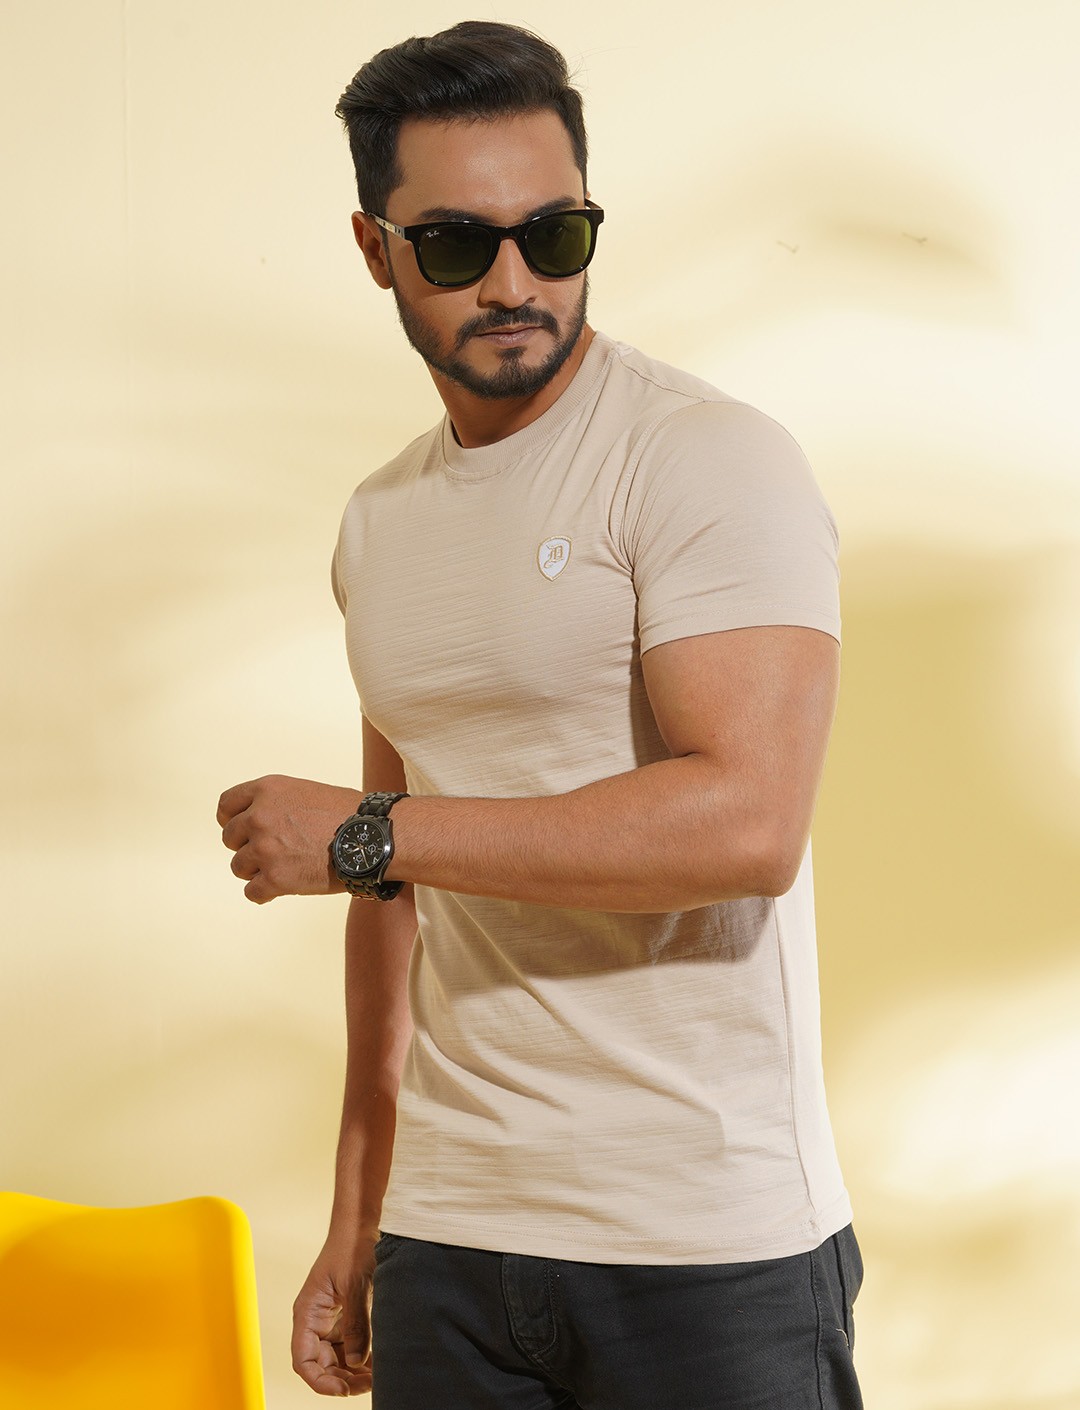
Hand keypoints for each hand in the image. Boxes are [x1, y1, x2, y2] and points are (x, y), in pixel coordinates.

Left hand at [217, 774, 360, 903]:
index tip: (241, 831)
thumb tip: (254, 822)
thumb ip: (276, 803)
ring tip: (282, 870)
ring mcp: (265, 849)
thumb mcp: (304, 791)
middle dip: (247, 847)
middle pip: (230, 839)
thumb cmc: (348, 814)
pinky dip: (264, 893)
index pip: (225, 806)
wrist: (373, 836)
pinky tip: (279, 890)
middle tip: (271, 853)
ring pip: (238, 867)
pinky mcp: (275, 878)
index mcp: (267, 790)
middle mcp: (259, 817)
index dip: (231, 820)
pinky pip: (252, 892)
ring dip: (256, 871)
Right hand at [292, 1235, 375, 1396]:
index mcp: (308, 1312)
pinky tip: (377, 1363)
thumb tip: (356, 1362)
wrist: (362, 1222)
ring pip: (335, 1358)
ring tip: (375, 1378)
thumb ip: (356, 1324)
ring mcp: (330, 1319)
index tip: (342, 1391)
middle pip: (321, 1364)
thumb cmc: (352, 1245)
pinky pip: (348, 1345)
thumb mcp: (356, 1284)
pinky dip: (361, 1357)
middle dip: (342, 1380)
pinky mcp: (345, 1315)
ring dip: (352, 1371)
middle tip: (368, 1385)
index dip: (319, 1381)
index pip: (303, 1360)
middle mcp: (315, 1320)